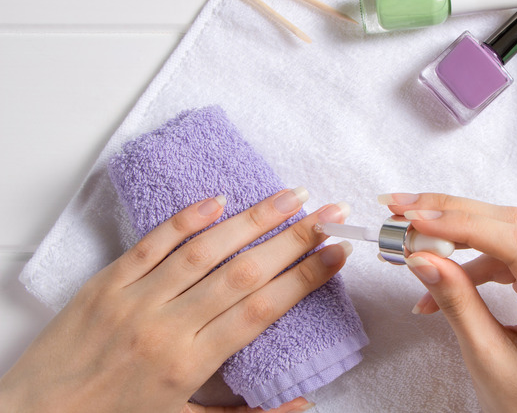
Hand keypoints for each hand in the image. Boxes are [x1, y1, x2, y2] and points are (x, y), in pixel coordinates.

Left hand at [0, 188, 350, 412]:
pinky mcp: (108, 282)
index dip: (305, 278)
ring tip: (292, 196)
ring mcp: (135, 298)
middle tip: (332, 212)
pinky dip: (186, 219)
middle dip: (294, 239)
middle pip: (244, 273)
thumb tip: (303, 404)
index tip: (338, 252)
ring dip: (252, 220)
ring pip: (205, 249)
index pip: (262, 310)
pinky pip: (152, 243)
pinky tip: (220, 199)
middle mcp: (168, 325)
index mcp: (191, 363)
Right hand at [381, 193, 516, 412]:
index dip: (464, 225)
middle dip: (453, 215)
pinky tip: (440, 275)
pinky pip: (508, 251)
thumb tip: (422, 257)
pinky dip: (469, 260)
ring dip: (457, 233)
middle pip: (513, 226)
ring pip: (508, 232)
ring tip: (414, 245)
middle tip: (403, 212)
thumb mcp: (486, 357)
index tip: (416, 219)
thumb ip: (457, 302)